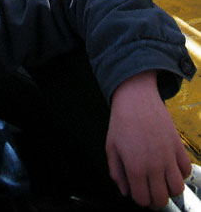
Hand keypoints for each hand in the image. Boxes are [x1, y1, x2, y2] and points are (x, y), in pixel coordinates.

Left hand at [106, 71, 190, 208]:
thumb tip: (125, 191)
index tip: (138, 191)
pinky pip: (186, 170)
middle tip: (150, 191)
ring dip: (169, 190)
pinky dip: (180, 174)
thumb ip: (116, 172)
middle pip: (161, 199)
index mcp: (134, 167)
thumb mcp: (111, 147)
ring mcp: (168, 156)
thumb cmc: (121, 121)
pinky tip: (170, 168)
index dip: (140, 199)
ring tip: (161, 182)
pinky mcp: (178, 146)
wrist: (135, 98)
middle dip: (155, 199)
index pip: (143, 199)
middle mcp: (153, 165)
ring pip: (177, 189)